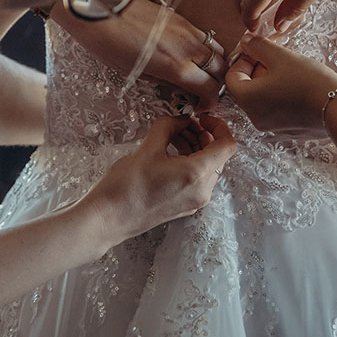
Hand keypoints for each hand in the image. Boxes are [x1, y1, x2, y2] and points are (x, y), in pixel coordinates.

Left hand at [53, 0, 227, 110]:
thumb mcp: (136, 73)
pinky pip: (204, 36)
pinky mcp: (180, 17)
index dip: (210, 102)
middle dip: (217, 83)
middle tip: (203, 92)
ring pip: (217, 50)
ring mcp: (187, 29)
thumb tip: (180, 87)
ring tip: (201, 73)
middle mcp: (188, 47)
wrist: (100, 9)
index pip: (210, 88)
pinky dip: (205, 48)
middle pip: (220, 68)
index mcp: (176, 66)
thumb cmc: (110, 42)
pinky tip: (190, 54)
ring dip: (214, 64)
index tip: (201, 106)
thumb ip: (165, 82)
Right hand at [85, 115, 237, 242]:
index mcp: (196, 174)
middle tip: (184, 124)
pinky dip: (190, 162)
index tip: (202, 118)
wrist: (109, 218)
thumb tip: (180, 120)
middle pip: (218, 156)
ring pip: (208, 167)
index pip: (227, 145)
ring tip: (174, 136)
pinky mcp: (185, 206)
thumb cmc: (125, 187)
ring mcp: (194, 201)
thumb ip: (169, 127)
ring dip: (196, 148)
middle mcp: (202, 190)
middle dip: (204, 135)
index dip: (218, 126)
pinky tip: (170, 153)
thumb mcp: (147, 148)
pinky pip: (198, 179)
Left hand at [224, 35, 336, 138]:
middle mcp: (255, 117)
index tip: (261, 51)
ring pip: (263, 98)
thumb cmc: (309, 82)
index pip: (232, 77)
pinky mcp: (288, 130)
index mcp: (247, 100)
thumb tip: (246, 42)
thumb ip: (258, 46)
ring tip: (291, 71)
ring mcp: (271, 127)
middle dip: (259, 70)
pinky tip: (300, 87)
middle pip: (247, 88)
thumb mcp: (281, 56)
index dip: (244, 60)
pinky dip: (282, 96)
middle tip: (278, 59)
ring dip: (271, 82)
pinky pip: (277, 109)